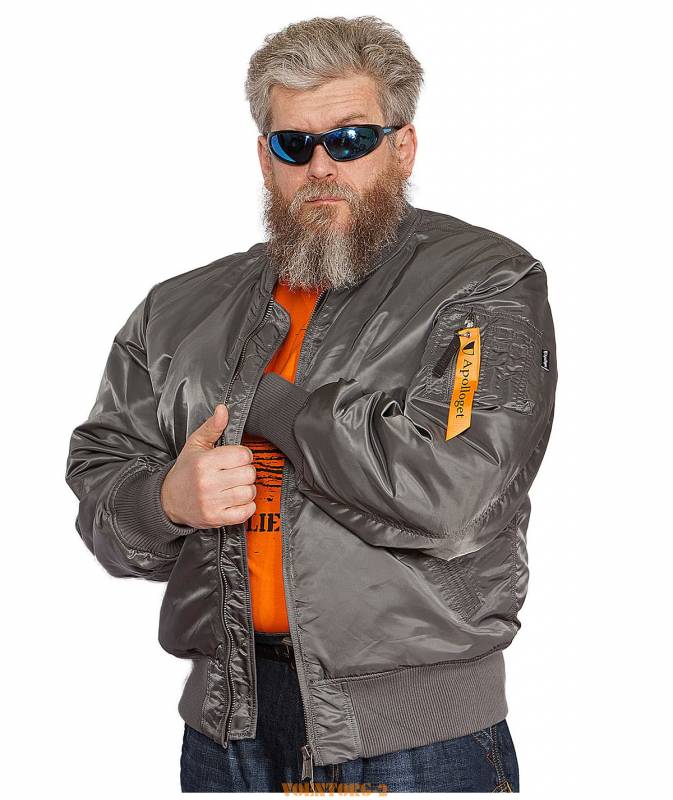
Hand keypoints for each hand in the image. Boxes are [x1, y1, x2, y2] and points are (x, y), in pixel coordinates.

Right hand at [160, 404, 256, 527]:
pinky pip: (246, 512)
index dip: (243, 455)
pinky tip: (236, 500)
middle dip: (246, 472)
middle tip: (236, 473)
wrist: (169, 500)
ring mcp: (212, 503)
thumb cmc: (186, 470)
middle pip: (249, 474)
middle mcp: (207, 483)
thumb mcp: (195, 445)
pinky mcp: (216, 519)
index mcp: (204, 462)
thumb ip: (212, 427)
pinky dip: (247, 506)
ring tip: (235, 486)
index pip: (243, 455)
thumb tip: (223, 409)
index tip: (235, 458)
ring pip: (249, 492)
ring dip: (247, 489)